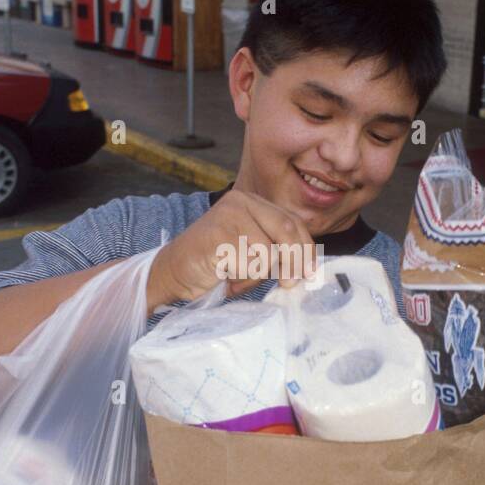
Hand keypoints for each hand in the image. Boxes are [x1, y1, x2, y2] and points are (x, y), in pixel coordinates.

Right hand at [149, 188, 314, 306]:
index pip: (293, 222)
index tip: (311, 272)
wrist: (173, 272)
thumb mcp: (252, 250)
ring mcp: (228, 216)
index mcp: (252, 201)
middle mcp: (241, 202)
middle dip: (294, 262)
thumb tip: (309, 268)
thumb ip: (276, 249)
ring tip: (236, 275)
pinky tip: (226, 276)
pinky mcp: (218, 235)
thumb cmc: (215, 264)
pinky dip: (242, 278)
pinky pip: (250, 264)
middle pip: (287, 231)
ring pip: (269, 252)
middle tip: (288, 284)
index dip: (306, 249)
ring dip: (257, 275)